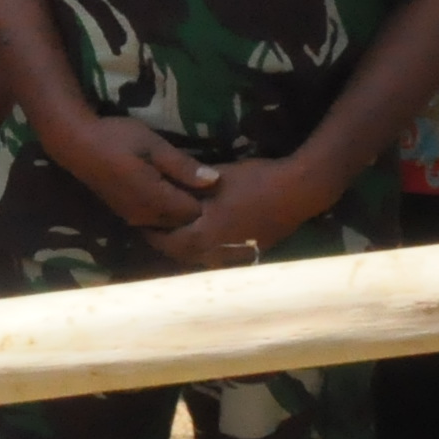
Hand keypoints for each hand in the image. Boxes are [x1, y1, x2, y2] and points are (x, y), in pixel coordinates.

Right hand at [46, 111, 218, 236]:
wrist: (74, 143)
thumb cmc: (116, 138)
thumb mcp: (154, 145)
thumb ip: (184, 166)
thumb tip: (215, 181)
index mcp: (156, 200)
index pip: (194, 212)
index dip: (205, 198)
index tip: (209, 180)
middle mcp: (145, 216)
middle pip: (181, 222)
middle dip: (193, 207)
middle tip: (197, 180)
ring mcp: (132, 217)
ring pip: (167, 222)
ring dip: (177, 209)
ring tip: (182, 183)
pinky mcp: (123, 213)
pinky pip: (153, 219)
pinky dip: (163, 209)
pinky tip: (162, 187)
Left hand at [146, 148, 334, 271]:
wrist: (299, 191)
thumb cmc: (254, 182)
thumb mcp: (215, 182)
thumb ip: (188, 192)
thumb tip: (164, 195)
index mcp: (204, 238)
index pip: (168, 241)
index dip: (152, 232)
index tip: (140, 221)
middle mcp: (217, 254)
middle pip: (183, 253)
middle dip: (168, 240)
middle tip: (155, 227)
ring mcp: (236, 257)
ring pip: (201, 256)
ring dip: (187, 245)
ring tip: (177, 229)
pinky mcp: (251, 253)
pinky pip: (219, 255)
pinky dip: (207, 246)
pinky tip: (206, 233)